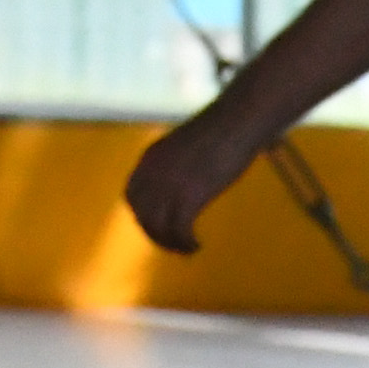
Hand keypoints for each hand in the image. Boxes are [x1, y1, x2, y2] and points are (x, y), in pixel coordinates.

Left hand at [125, 107, 245, 256]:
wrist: (236, 120)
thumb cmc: (219, 129)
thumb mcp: (185, 146)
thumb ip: (175, 165)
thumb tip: (180, 184)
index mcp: (150, 157)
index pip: (132, 195)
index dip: (142, 214)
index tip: (159, 225)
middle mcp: (153, 172)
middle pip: (142, 215)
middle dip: (156, 234)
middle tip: (175, 243)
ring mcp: (170, 184)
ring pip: (157, 228)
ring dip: (171, 244)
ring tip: (188, 247)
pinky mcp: (189, 195)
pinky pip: (179, 231)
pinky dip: (185, 243)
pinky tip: (197, 245)